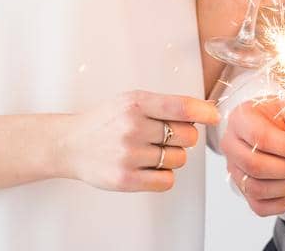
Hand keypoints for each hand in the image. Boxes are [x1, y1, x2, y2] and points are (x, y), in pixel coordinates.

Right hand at [59, 90, 218, 191]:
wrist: (70, 144)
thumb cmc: (104, 122)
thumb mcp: (130, 102)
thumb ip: (162, 106)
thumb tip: (203, 113)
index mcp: (135, 104)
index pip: (181, 106)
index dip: (204, 112)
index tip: (214, 116)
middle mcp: (132, 127)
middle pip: (187, 136)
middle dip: (183, 137)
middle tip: (165, 137)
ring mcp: (128, 155)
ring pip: (179, 160)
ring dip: (172, 157)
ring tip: (150, 152)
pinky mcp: (125, 179)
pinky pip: (166, 181)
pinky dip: (163, 176)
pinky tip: (149, 168)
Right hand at [219, 98, 284, 215]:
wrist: (272, 122)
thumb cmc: (280, 115)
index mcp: (240, 119)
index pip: (261, 138)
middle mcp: (231, 144)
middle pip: (256, 166)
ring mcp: (234, 168)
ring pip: (256, 188)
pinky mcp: (243, 187)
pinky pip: (259, 206)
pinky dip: (282, 203)